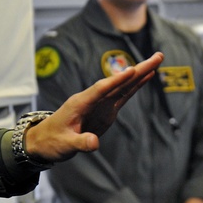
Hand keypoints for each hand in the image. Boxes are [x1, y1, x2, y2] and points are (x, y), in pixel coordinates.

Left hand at [25, 52, 161, 161]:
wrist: (45, 141)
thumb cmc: (52, 141)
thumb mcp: (65, 145)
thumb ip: (80, 143)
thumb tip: (94, 143)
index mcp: (80, 103)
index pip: (101, 89)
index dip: (117, 80)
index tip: (132, 70)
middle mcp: (92, 98)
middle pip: (118, 82)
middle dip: (137, 69)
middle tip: (157, 57)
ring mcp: (100, 103)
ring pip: (124, 85)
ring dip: (140, 73)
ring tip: (157, 60)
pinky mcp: (106, 110)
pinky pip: (124, 95)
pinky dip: (135, 86)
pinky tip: (147, 76)